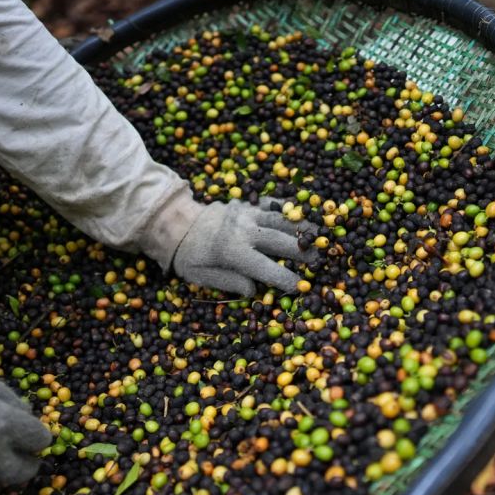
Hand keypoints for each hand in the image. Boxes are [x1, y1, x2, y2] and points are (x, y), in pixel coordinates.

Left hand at [165, 198, 314, 295]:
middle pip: (280, 241)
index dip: (285, 279)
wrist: (176, 222)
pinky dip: (287, 210)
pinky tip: (301, 214)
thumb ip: (229, 282)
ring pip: (280, 221)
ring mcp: (246, 214)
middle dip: (301, 252)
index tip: (300, 287)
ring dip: (300, 229)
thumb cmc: (189, 256)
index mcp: (232, 252)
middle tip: (318, 260)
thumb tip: (253, 289)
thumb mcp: (201, 276)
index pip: (266, 268)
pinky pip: (271, 206)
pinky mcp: (246, 205)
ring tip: (318, 236)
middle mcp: (243, 230)